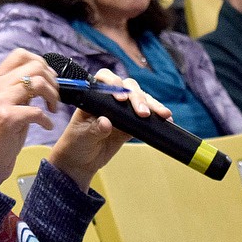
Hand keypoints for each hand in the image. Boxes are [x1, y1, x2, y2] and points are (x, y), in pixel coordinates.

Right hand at [0, 48, 58, 185]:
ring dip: (53, 96)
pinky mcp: (6, 118)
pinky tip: (46, 127)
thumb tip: (44, 79)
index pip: (20, 55)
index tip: (49, 79)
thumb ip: (18, 90)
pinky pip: (37, 111)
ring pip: (38, 82)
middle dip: (52, 80)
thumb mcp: (5, 106)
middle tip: (55, 97)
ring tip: (53, 110)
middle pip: (34, 65)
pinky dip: (47, 120)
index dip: (41, 63)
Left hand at [48, 68, 171, 191]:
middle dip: (138, 97)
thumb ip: (94, 129)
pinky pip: (146, 118)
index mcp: (93, 97)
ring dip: (151, 105)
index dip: (114, 85)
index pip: (104, 80)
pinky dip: (156, 118)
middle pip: (128, 87)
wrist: (81, 161)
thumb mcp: (81, 136)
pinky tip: (166, 120)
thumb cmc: (75, 144)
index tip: (121, 99)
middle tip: (143, 112)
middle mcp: (109, 99)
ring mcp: (121, 111)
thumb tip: (106, 122)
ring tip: (162, 114)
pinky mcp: (131, 124)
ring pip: (140, 100)